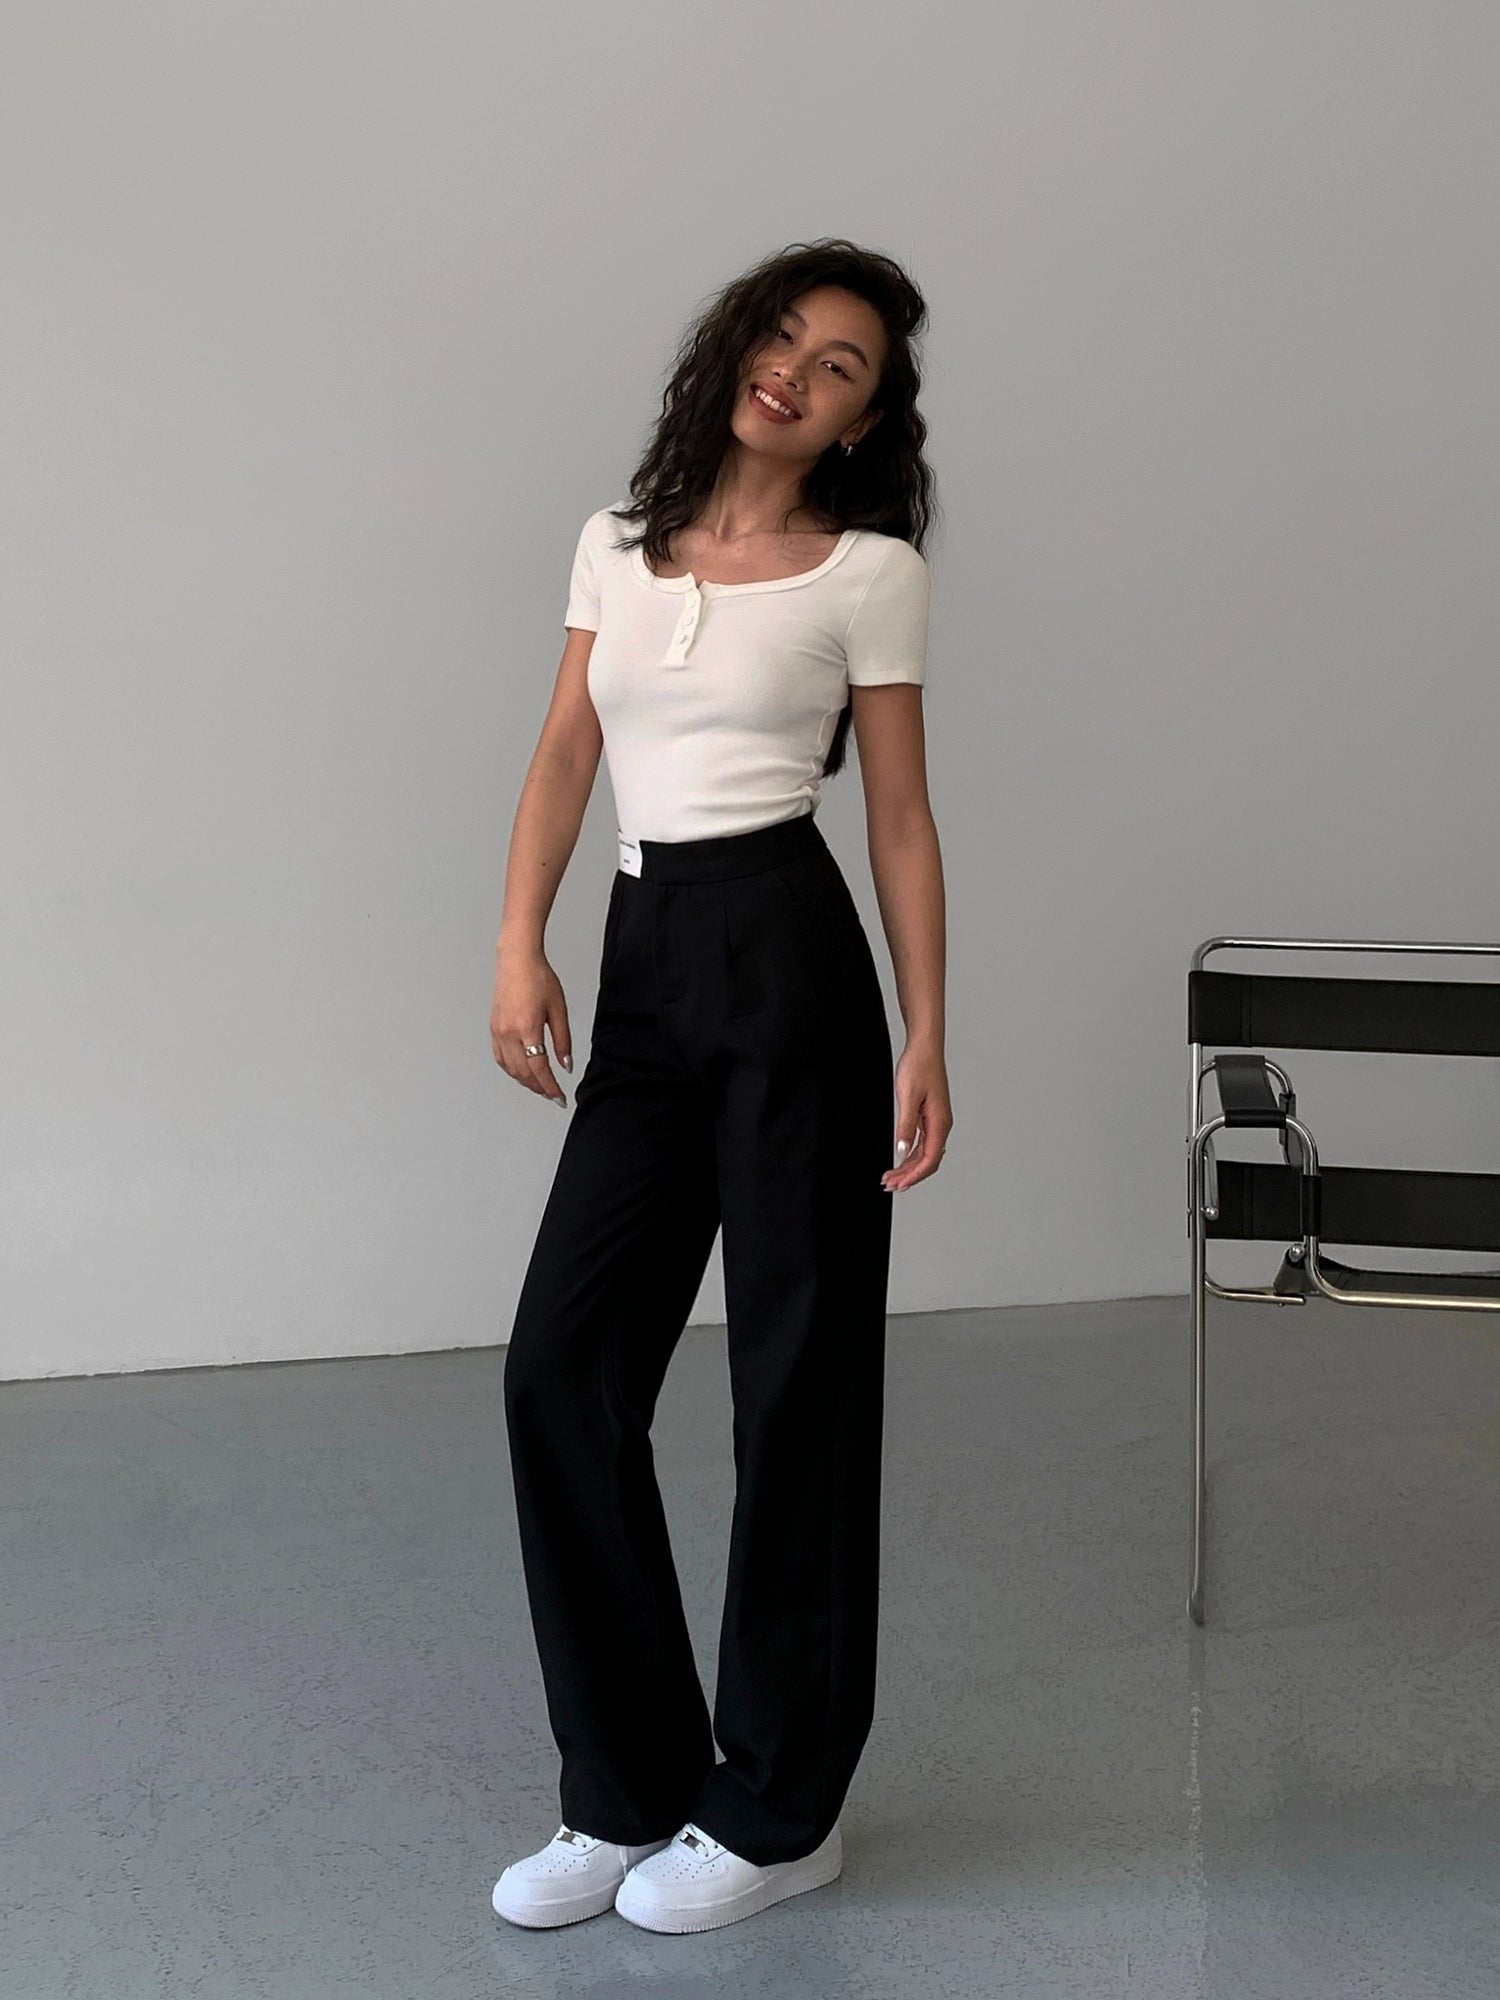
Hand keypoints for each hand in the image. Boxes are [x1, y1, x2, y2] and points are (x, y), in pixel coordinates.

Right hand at [491, 943, 571, 1106]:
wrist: (517, 961)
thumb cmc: (538, 978)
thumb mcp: (559, 1010)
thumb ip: (563, 1040)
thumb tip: (566, 1065)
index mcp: (527, 1028)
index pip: (539, 1068)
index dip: (550, 1086)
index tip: (560, 1097)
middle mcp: (509, 1033)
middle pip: (523, 1072)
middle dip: (539, 1088)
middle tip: (553, 1096)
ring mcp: (498, 1031)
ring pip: (510, 1068)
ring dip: (526, 1082)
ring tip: (541, 1087)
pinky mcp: (494, 1028)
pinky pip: (501, 1058)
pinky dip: (512, 1070)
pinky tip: (522, 1072)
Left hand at [881, 1040, 950, 1191]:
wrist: (924, 1047)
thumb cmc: (919, 1067)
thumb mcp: (907, 1097)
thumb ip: (905, 1126)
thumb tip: (902, 1151)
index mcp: (940, 1122)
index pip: (930, 1160)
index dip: (914, 1176)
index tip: (898, 1184)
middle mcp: (941, 1124)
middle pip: (928, 1160)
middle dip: (909, 1176)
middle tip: (889, 1185)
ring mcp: (936, 1121)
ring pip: (924, 1153)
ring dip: (908, 1167)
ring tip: (891, 1176)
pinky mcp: (930, 1115)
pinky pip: (922, 1142)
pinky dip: (910, 1154)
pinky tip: (900, 1159)